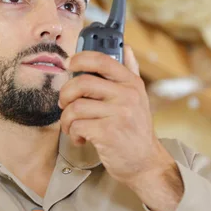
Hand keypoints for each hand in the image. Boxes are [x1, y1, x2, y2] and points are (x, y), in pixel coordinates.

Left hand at [59, 45, 177, 192]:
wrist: (146, 163)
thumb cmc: (135, 130)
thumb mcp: (138, 97)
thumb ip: (130, 72)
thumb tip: (127, 47)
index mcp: (131, 83)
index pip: (102, 60)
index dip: (80, 59)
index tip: (69, 64)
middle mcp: (127, 96)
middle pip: (82, 83)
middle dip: (65, 94)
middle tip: (64, 104)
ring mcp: (119, 114)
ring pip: (75, 107)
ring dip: (66, 119)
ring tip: (72, 126)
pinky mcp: (108, 133)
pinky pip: (77, 126)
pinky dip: (73, 133)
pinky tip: (80, 138)